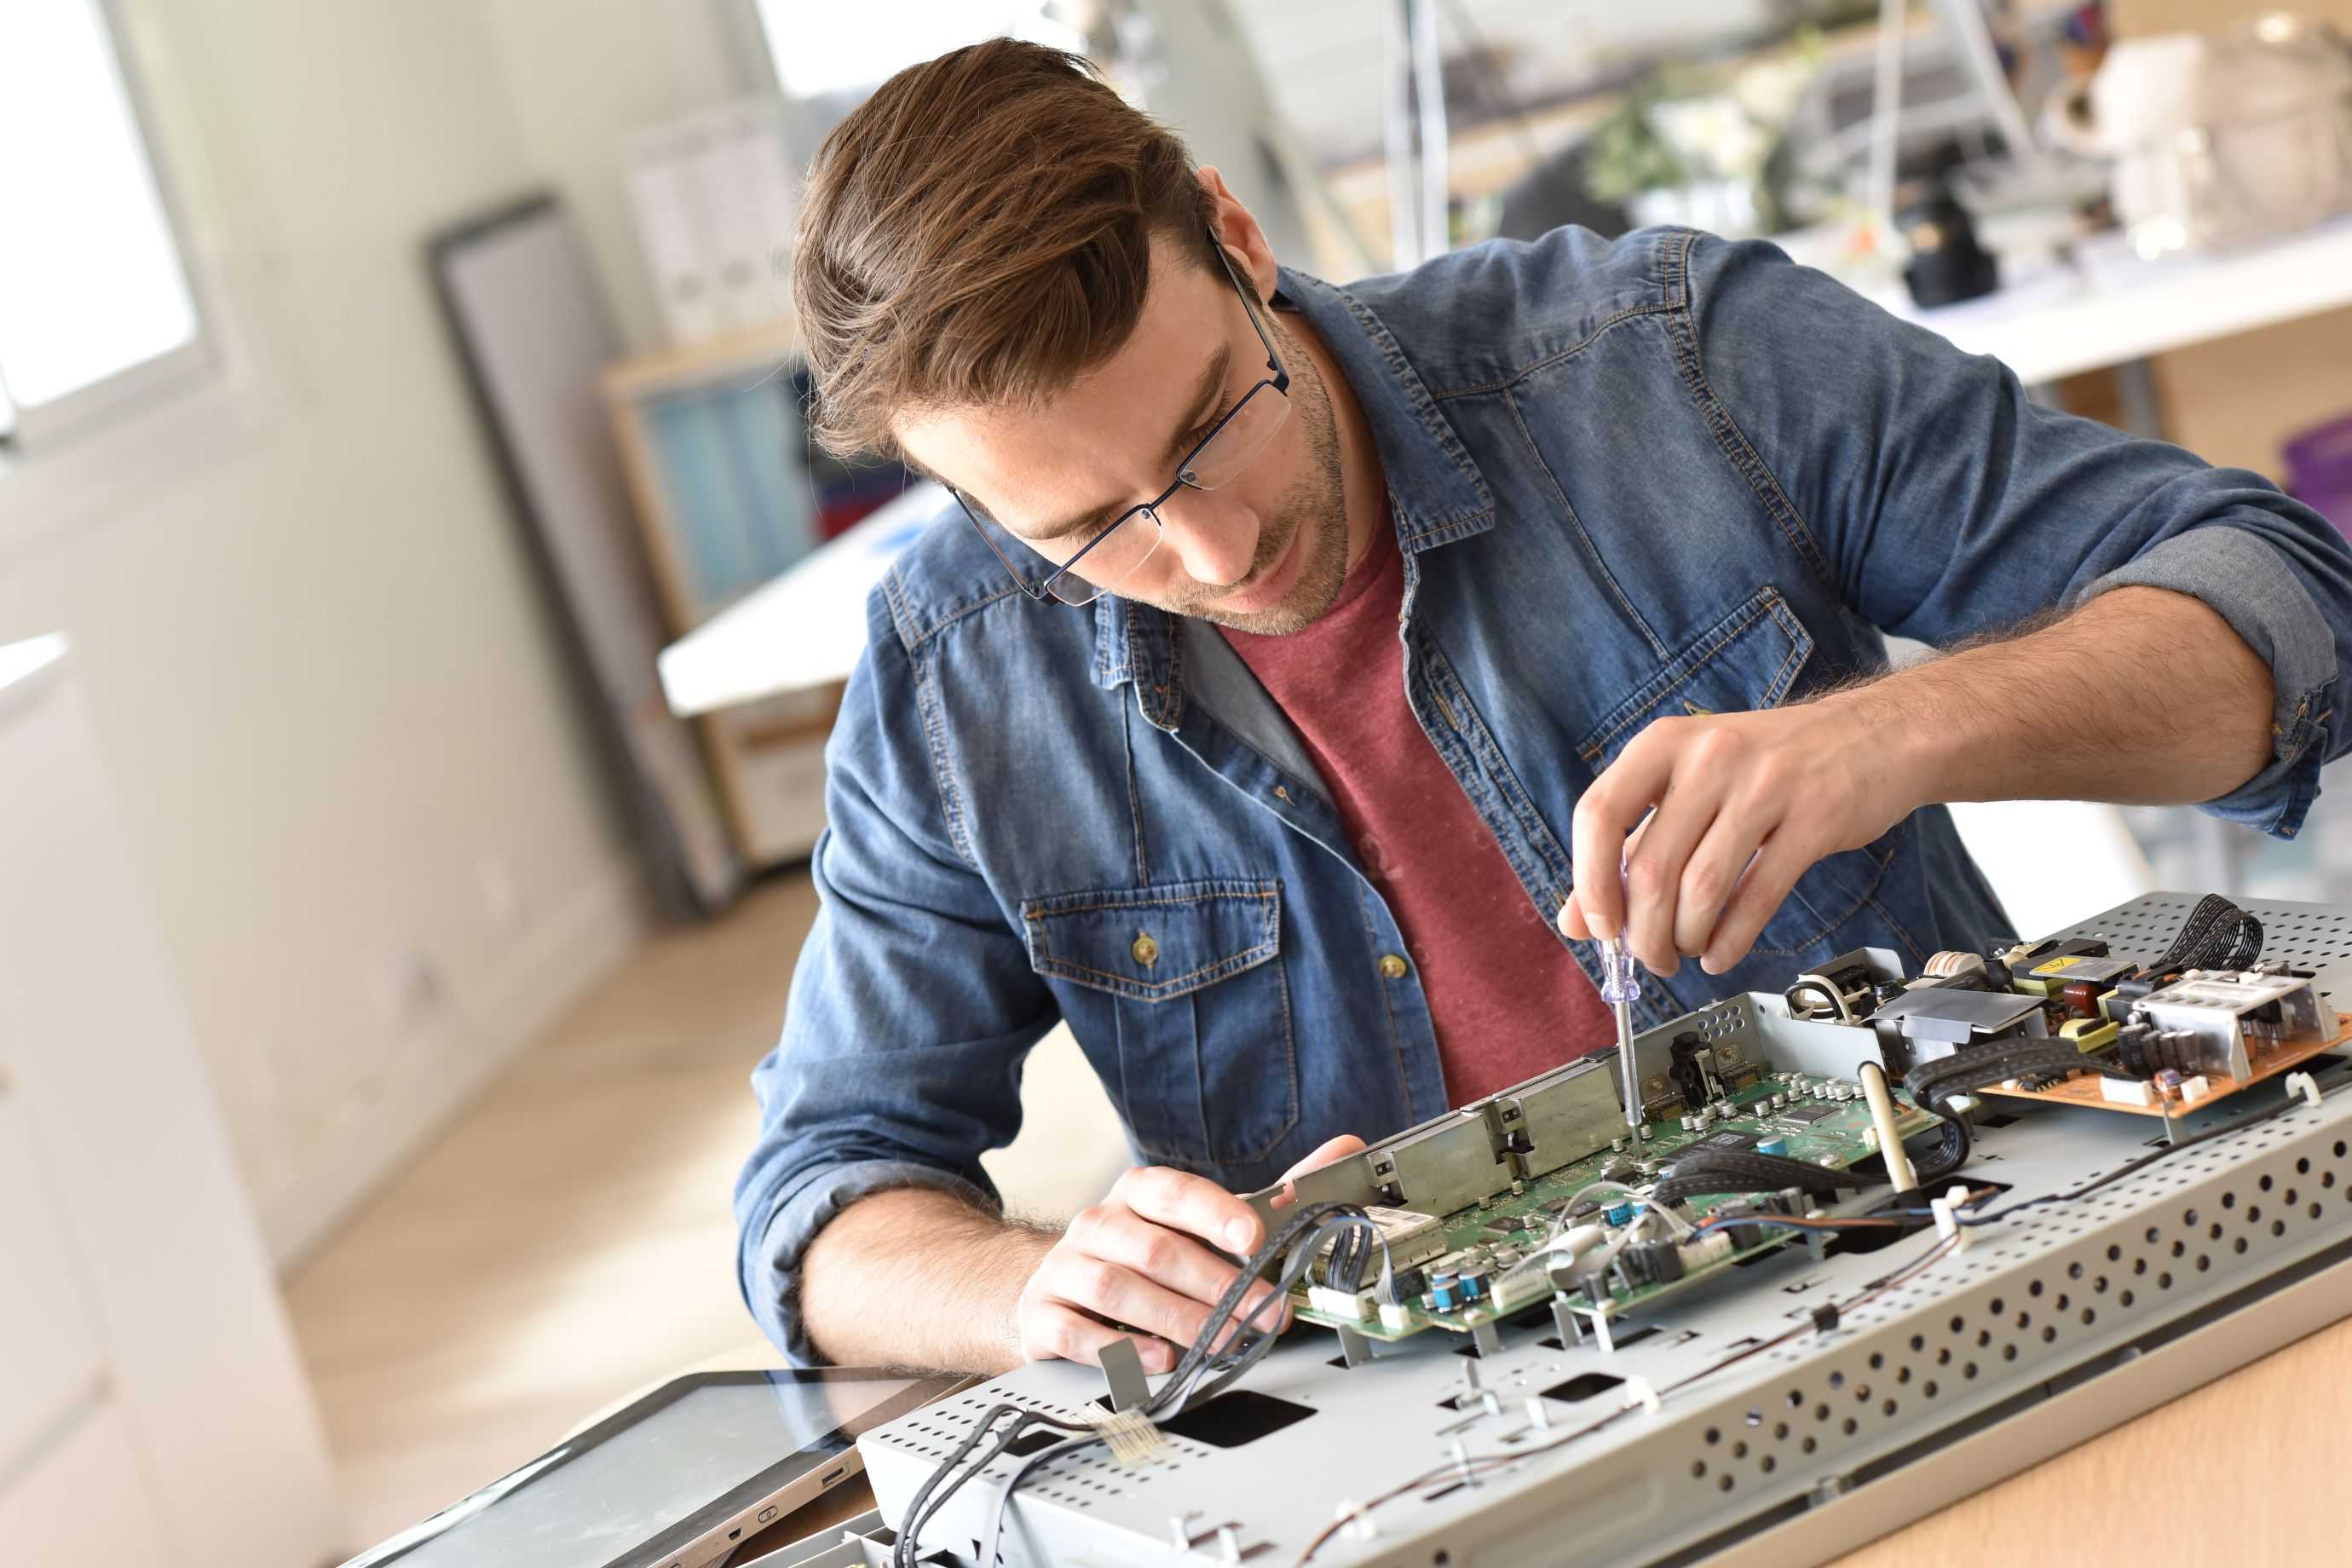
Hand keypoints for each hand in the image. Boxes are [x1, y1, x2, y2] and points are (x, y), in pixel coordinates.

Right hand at [1012, 1135, 1366, 1373]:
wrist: (1054, 1287)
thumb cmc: (1144, 1254)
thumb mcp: (1203, 1223)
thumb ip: (1272, 1195)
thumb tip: (1346, 1147)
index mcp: (1139, 1194)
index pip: (1173, 1191)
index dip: (1214, 1213)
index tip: (1254, 1239)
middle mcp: (1099, 1224)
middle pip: (1154, 1248)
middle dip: (1215, 1285)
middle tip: (1264, 1316)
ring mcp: (1066, 1270)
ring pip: (1116, 1288)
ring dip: (1175, 1319)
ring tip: (1218, 1342)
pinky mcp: (1043, 1316)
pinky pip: (1075, 1332)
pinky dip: (1118, 1349)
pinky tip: (1158, 1359)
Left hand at [1557, 696, 1922, 975]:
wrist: (1875, 735)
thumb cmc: (1769, 764)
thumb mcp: (1688, 786)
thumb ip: (1629, 848)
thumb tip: (1575, 921)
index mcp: (1664, 743)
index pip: (1598, 814)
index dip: (1589, 882)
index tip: (1600, 927)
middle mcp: (1710, 757)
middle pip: (1651, 868)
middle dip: (1643, 933)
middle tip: (1651, 957)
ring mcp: (1765, 785)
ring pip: (1701, 889)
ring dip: (1686, 938)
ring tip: (1688, 950)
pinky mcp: (1815, 819)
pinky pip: (1758, 897)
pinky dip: (1731, 940)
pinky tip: (1721, 954)